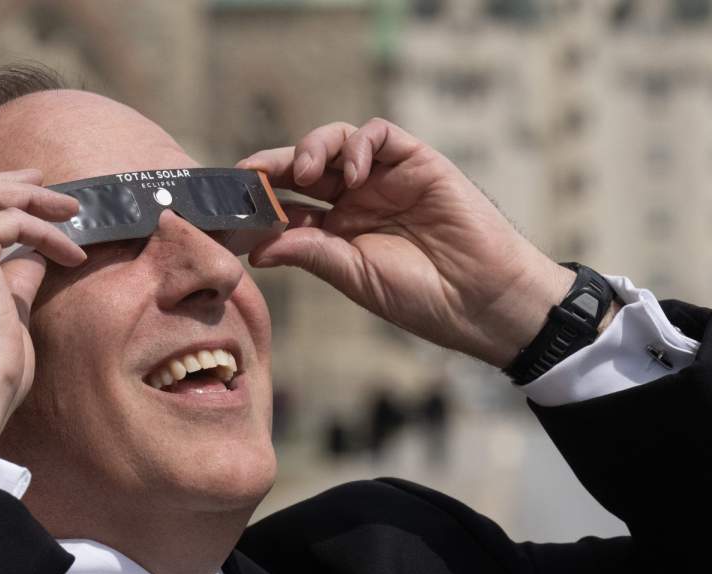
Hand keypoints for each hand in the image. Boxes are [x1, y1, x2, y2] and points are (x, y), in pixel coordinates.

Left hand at [238, 119, 590, 368]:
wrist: (481, 299)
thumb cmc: (423, 298)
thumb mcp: (355, 276)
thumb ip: (309, 252)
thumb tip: (255, 247)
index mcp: (337, 232)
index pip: (288, 205)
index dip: (258, 202)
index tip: (229, 207)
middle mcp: (357, 201)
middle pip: (304, 169)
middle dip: (272, 168)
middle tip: (249, 176)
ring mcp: (386, 178)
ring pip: (335, 142)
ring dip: (311, 149)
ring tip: (304, 173)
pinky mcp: (417, 161)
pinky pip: (378, 135)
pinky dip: (356, 145)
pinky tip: (350, 174)